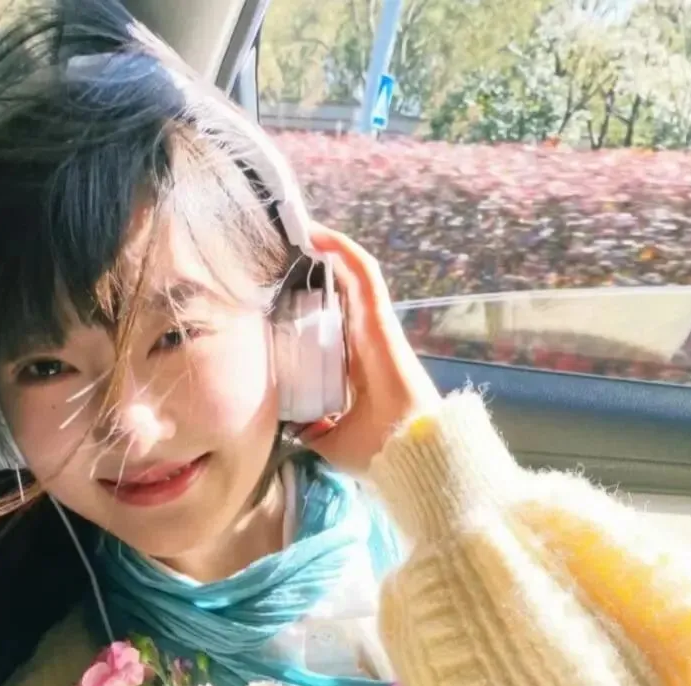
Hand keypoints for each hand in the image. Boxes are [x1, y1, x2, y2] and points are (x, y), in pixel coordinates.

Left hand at [296, 224, 440, 475]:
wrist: (409, 454)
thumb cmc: (378, 450)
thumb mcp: (331, 439)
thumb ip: (312, 427)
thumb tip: (291, 425)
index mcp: (356, 365)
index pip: (331, 323)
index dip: (311, 300)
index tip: (281, 286)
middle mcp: (365, 340)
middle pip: (340, 290)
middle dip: (316, 266)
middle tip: (284, 244)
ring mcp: (374, 326)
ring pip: (352, 274)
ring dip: (328, 248)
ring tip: (298, 226)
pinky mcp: (380, 319)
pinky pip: (363, 274)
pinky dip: (342, 251)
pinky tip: (317, 232)